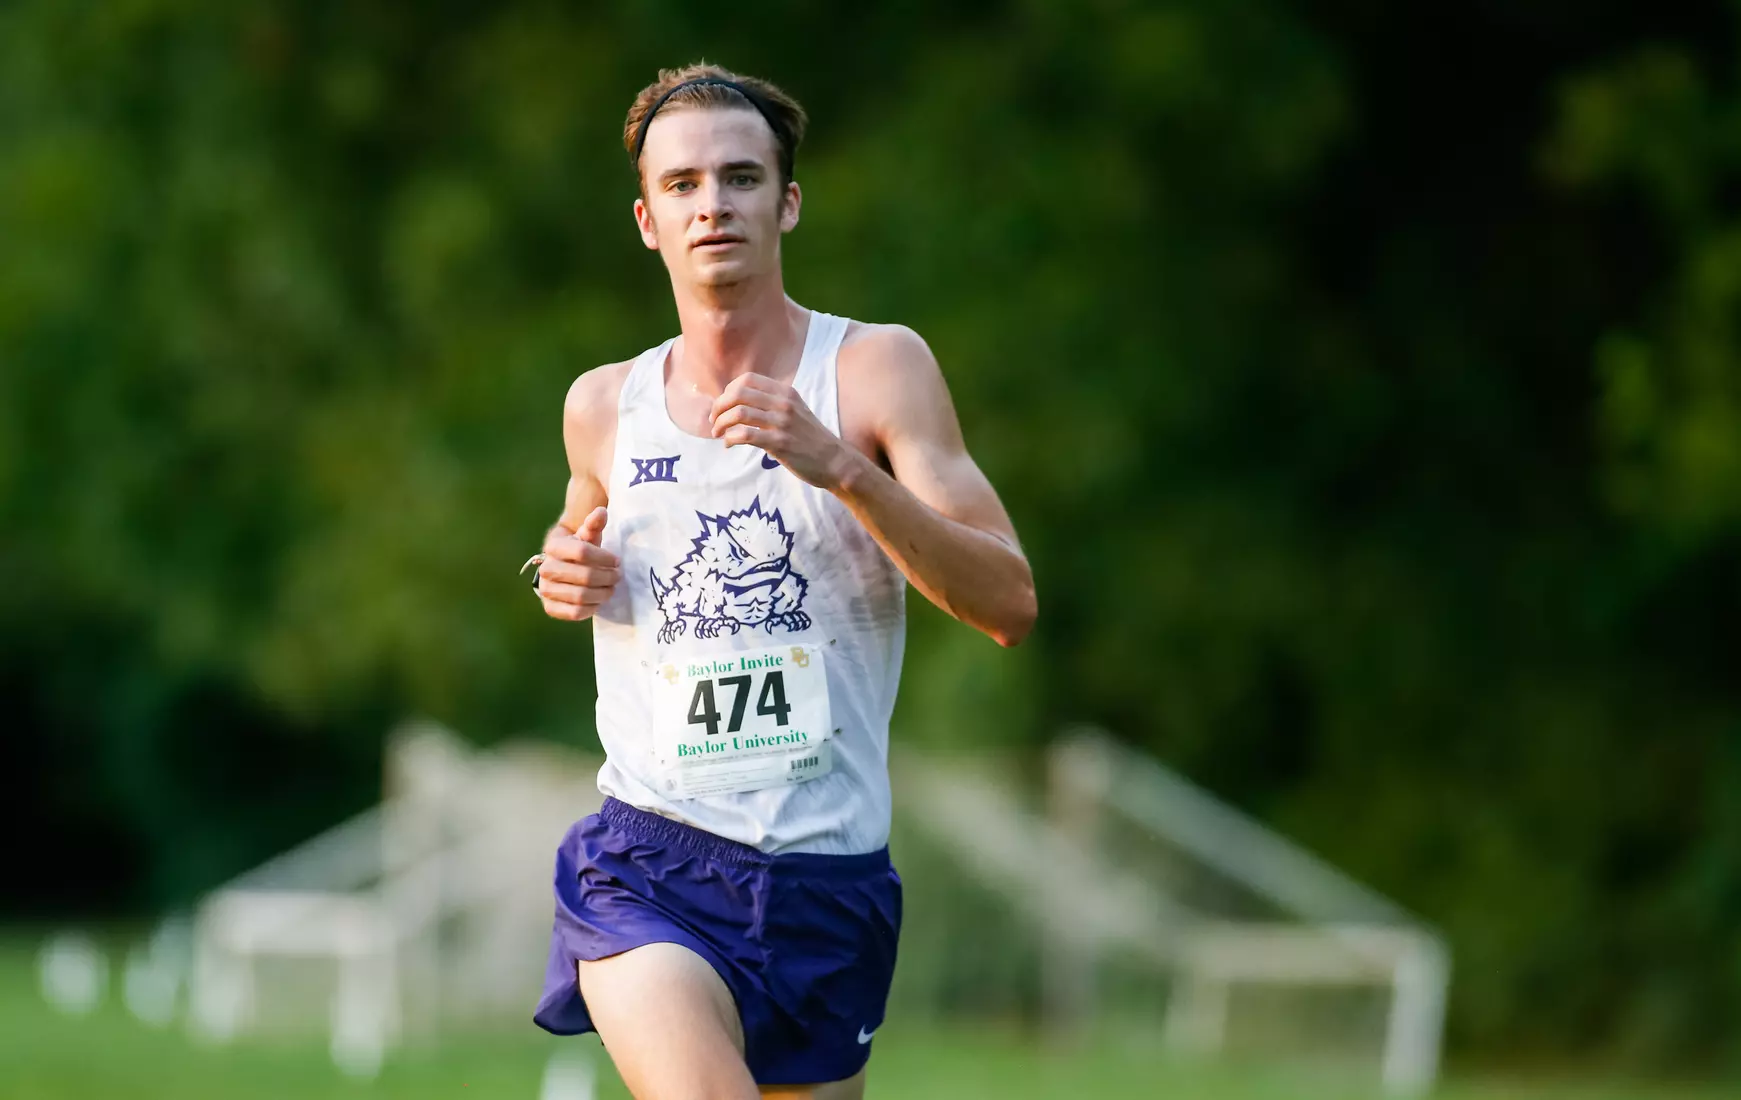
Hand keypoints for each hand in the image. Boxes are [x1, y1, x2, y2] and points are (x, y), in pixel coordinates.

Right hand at [536, 506, 619, 621]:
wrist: (563, 567)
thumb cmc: (580, 549)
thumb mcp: (588, 535)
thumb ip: (594, 524)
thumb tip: (601, 512)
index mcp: (554, 547)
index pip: (582, 552)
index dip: (604, 558)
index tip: (616, 561)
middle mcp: (546, 569)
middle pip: (584, 576)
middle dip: (607, 577)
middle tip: (617, 576)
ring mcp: (546, 590)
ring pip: (581, 596)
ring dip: (602, 593)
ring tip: (611, 588)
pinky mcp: (550, 607)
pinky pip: (574, 612)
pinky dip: (591, 608)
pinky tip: (598, 601)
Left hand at [710, 373, 854, 488]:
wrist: (835, 462)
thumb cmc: (811, 439)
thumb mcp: (796, 412)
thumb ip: (774, 404)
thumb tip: (741, 404)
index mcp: (786, 393)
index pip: (747, 379)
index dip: (728, 390)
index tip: (723, 406)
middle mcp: (784, 404)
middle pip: (738, 393)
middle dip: (719, 406)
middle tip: (714, 420)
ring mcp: (783, 423)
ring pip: (738, 413)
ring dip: (721, 424)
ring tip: (718, 434)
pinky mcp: (780, 443)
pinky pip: (745, 435)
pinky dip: (730, 439)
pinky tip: (729, 445)